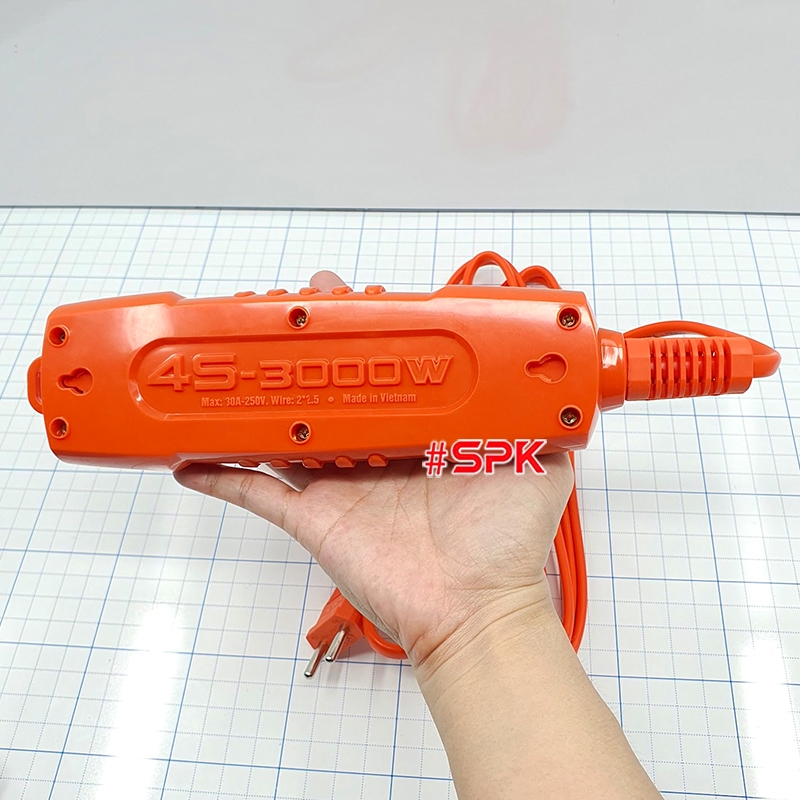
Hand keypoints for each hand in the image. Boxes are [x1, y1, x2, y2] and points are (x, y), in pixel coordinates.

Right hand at [174, 271, 573, 668]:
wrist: (476, 608)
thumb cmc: (507, 539)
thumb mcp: (540, 460)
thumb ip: (540, 411)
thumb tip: (554, 359)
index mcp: (423, 429)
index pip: (387, 369)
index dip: (367, 333)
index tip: (354, 298)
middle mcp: (376, 450)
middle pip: (330, 388)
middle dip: (307, 349)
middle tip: (290, 310)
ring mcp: (338, 483)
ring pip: (285, 432)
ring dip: (260, 398)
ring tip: (238, 357)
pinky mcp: (312, 518)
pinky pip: (254, 494)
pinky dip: (220, 475)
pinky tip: (189, 453)